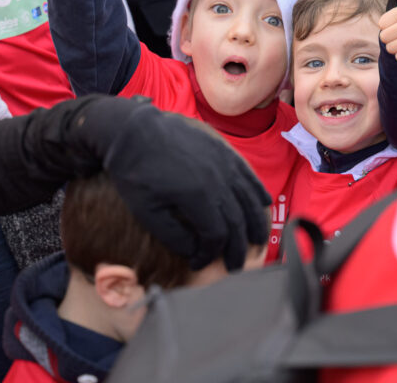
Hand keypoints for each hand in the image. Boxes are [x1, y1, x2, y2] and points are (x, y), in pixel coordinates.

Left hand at [104, 107, 270, 270]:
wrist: (134, 131)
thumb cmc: (136, 173)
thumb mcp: (146, 212)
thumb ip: (174, 237)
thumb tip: (195, 251)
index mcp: (197, 196)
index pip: (216, 236)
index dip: (210, 254)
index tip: (199, 263)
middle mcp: (218, 179)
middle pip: (239, 221)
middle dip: (238, 248)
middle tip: (236, 266)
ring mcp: (224, 162)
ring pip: (250, 199)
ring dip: (256, 224)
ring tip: (257, 242)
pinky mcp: (224, 150)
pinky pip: (250, 175)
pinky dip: (259, 193)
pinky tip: (263, 205)